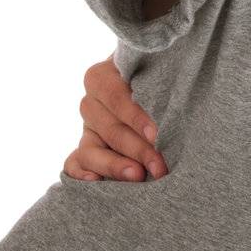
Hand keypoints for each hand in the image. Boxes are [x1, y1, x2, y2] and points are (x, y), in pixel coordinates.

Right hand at [63, 56, 165, 180]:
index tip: (156, 134)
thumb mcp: (161, 68)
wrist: (158, 79)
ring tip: (138, 176)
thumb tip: (177, 99)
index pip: (115, 96)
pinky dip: (81, 173)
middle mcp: (91, 102)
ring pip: (91, 150)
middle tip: (160, 165)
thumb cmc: (161, 72)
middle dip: (138, 149)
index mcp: (103, 75)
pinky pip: (74, 163)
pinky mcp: (87, 149)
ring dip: (115, 166)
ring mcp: (88, 128)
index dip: (135, 117)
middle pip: (111, 129)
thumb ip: (165, 78)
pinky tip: (97, 182)